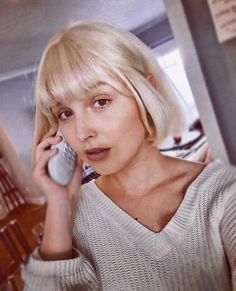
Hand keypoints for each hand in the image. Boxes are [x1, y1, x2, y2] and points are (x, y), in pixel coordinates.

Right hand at [33, 127, 82, 259]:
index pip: (49, 147)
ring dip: (48, 142)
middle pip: (43, 146)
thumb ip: (78, 162)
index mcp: (52, 164)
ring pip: (39, 150)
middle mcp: (44, 165)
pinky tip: (56, 150)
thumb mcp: (77, 171)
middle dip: (49, 136)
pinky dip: (47, 153)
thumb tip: (83, 151)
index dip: (53, 137)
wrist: (66, 202)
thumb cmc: (70, 190)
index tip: (60, 130)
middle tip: (58, 132)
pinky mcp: (38, 174)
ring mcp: (40, 169)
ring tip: (58, 139)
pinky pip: (40, 160)